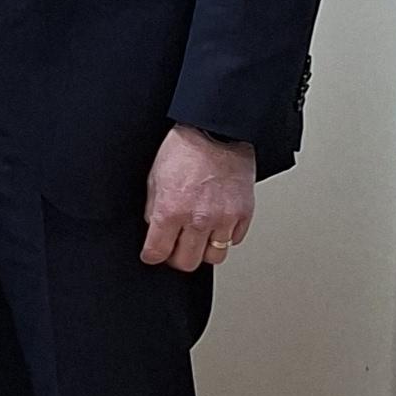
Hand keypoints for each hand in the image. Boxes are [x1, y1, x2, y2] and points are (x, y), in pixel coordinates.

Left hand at [143, 123, 253, 274]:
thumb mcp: (154, 177)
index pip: (157, 252)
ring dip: (203, 250)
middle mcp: (198, 219)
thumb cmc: (185, 148)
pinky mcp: (244, 214)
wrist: (217, 132)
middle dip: (176, 258)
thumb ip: (153, 208)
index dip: (152, 255)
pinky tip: (217, 223)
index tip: (152, 254)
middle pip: (187, 263)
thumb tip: (154, 228)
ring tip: (198, 237)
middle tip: (175, 248)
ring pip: (214, 258)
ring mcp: (224, 218)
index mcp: (171, 210)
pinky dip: (225, 236)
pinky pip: (234, 240)